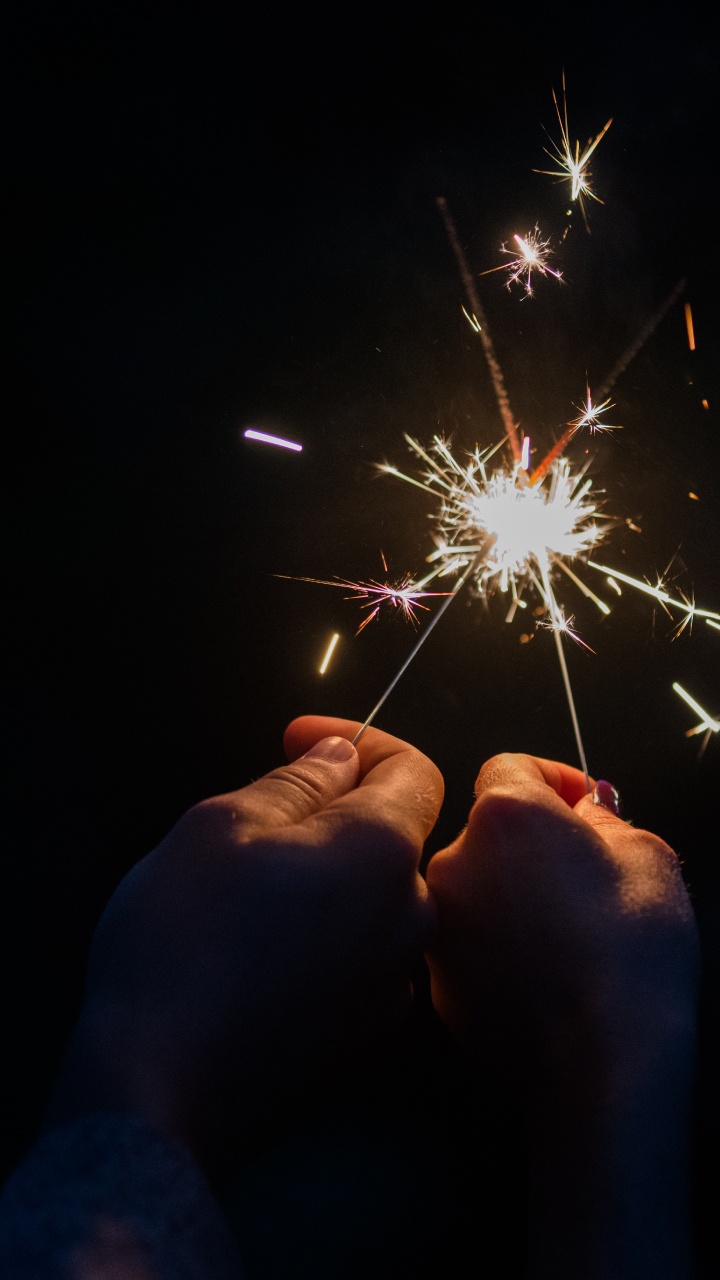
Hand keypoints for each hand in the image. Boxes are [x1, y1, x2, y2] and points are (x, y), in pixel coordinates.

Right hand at [48, 716, 442, 1168]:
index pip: (416, 770)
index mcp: (384, 851)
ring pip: (374, 899)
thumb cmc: (184, 943)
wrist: (164, 1092)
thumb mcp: (221, 826)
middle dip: (338, 811)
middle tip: (259, 819)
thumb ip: (296, 782)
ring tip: (251, 889)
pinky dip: (326, 934)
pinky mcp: (365, 1036)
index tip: (301, 740)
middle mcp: (409, 918)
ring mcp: (392, 984)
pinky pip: (361, 956)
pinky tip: (261, 950)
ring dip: (329, 877)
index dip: (359, 741)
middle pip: (396, 836)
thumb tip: (340, 758)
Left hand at [425, 753, 698, 1277]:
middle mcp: (454, 862)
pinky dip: (495, 945)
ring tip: (564, 930)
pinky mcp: (438, 982)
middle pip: (487, 830)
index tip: (580, 806)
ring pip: (474, 887)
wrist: (605, 1065)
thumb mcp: (650, 857)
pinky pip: (467, 942)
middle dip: (530, 842)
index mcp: (505, 815)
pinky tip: (542, 970)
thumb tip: (587, 811)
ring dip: (509, 893)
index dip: (553, 781)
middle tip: (582, 874)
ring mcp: (440, 926)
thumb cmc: (633, 959)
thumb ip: (607, 817)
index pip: (510, 766)